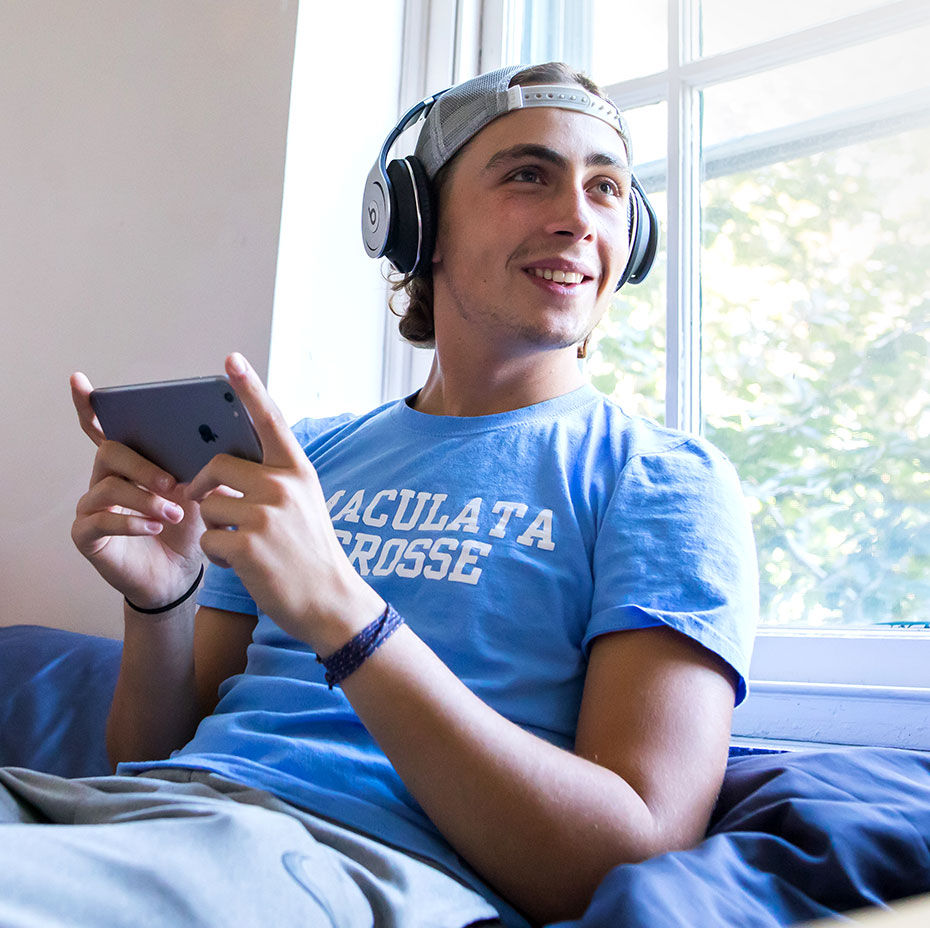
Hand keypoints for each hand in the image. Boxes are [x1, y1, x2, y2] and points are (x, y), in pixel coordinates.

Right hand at [70, 372, 204, 608]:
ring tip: (173, 513)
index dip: (90, 405)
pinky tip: (153, 526)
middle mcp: (106, 478)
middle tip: (173, 482)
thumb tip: (223, 442)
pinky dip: (131, 521)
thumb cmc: (187, 529)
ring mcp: (92, 506)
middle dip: (143, 465)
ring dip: (145, 498)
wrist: (179, 575)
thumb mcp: (201, 493)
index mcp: (131, 462)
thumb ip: (203, 467)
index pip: (105, 429)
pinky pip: (100, 519)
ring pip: (108, 486)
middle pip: (112, 451)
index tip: (80, 381)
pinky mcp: (87, 534)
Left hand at [188, 354, 383, 650]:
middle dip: (204, 486)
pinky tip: (238, 564)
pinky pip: (207, 539)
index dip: (249, 388)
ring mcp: (266, 515)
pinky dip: (214, 554)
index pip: (270, 421)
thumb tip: (221, 467)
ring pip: (207, 506)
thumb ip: (272, 479)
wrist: (330, 600)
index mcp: (298, 471)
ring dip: (212, 526)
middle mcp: (283, 486)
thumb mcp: (302, 504)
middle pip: (217, 466)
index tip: (230, 360)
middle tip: (209, 504)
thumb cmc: (310, 551)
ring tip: (238, 544)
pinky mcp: (249, 546)